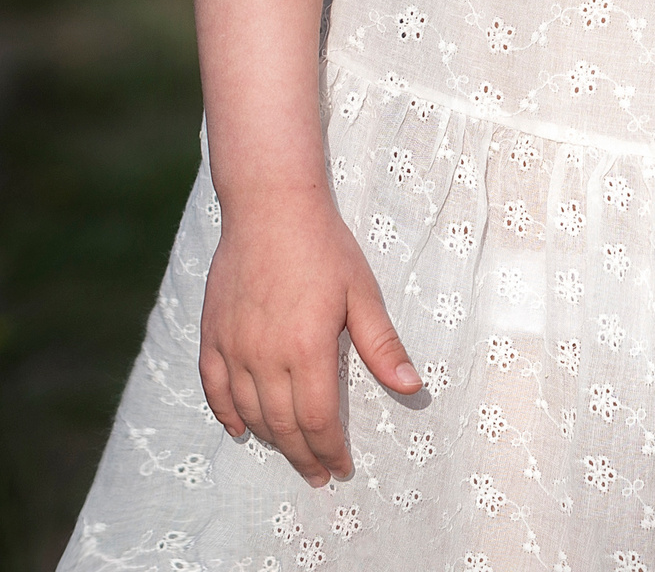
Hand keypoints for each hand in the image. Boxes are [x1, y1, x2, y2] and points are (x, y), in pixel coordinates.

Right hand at [199, 187, 419, 485]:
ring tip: (293, 455)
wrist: (271, 209)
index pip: (318, 418)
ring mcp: (233, 348)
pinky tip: (242, 430)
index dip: (330, 449)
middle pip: (283, 425)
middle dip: (304, 455)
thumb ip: (382, 346)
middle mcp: (264, 356)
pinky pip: (214, 389)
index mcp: (307, 349)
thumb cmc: (325, 248)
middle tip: (320, 475)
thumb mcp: (363, 294)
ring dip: (272, 440)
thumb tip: (411, 387)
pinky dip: (227, 415)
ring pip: (249, 412)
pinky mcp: (211, 336)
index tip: (341, 468)